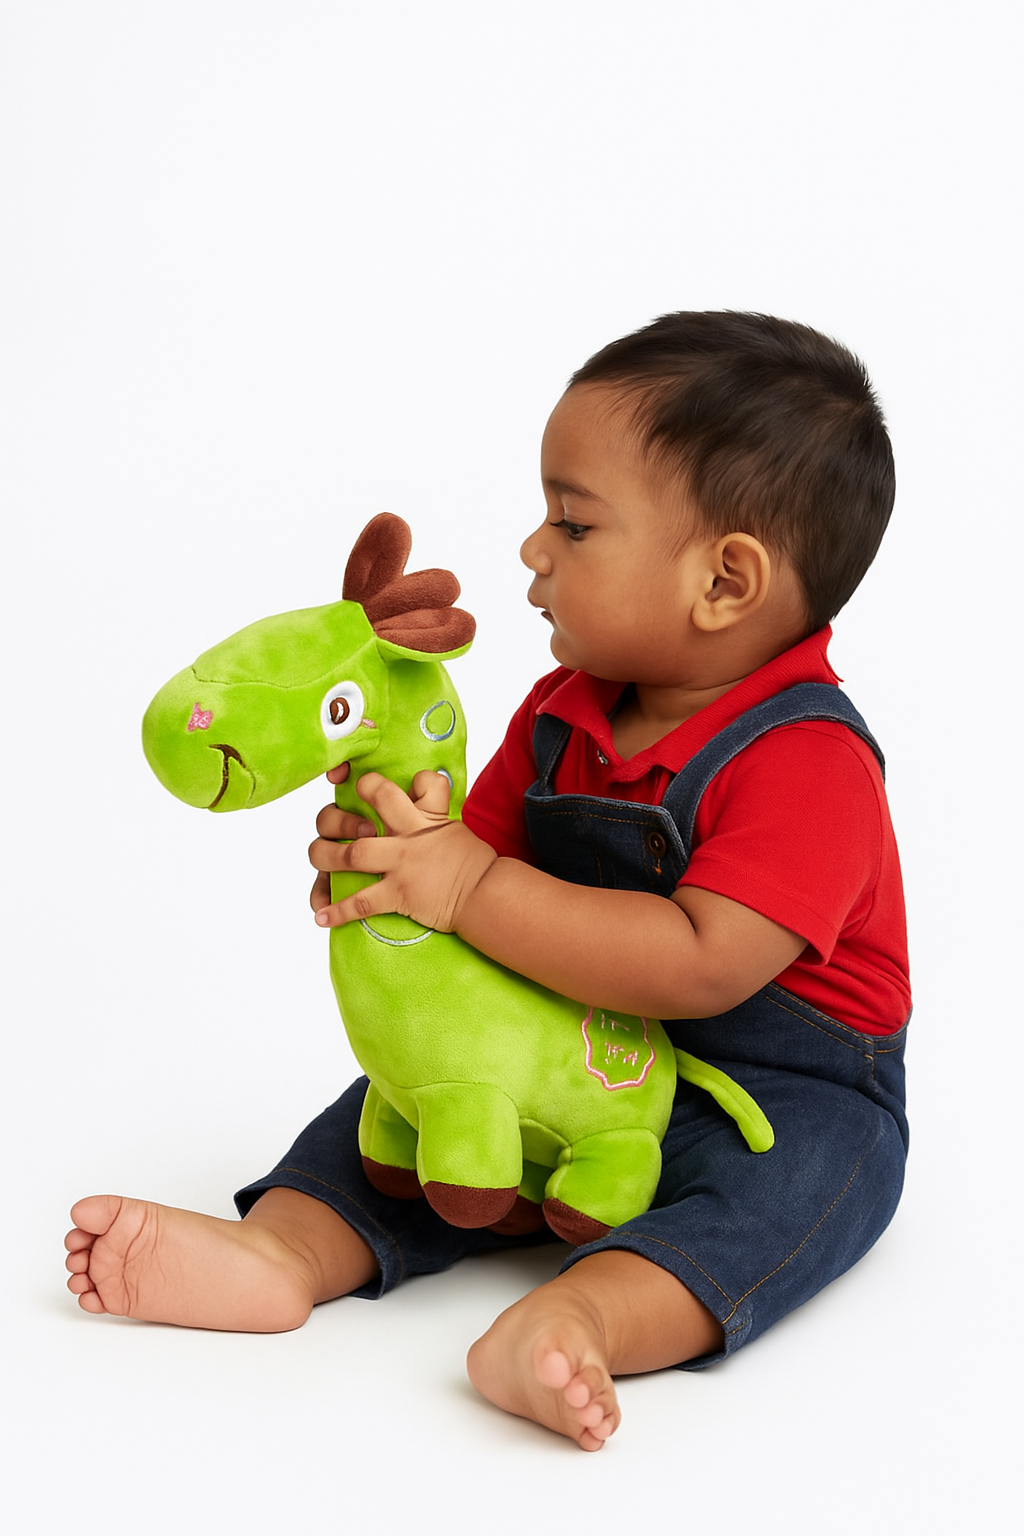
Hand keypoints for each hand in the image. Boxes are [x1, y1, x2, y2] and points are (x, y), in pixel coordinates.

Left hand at [310, 769, 495, 931]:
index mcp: (423, 815)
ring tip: (320, 858)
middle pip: (362, 811)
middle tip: (333, 824)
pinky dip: (337, 911)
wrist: (483, 894)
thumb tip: (418, 796)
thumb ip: (429, 812)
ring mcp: (401, 864)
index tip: (363, 785)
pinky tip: (321, 916)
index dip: (378, 782)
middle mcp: (408, 834)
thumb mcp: (452, 825)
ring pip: (351, 855)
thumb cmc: (471, 862)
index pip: (407, 783)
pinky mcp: (399, 893)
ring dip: (326, 857)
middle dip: (339, 816)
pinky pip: (360, 902)